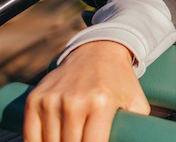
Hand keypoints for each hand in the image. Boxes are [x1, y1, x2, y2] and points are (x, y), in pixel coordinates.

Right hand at [24, 40, 149, 141]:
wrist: (97, 52)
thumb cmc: (119, 82)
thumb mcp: (136, 102)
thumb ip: (135, 127)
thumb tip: (132, 141)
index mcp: (102, 103)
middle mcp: (75, 101)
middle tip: (84, 140)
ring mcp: (52, 100)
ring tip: (72, 138)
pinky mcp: (36, 98)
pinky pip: (30, 134)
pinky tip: (51, 140)